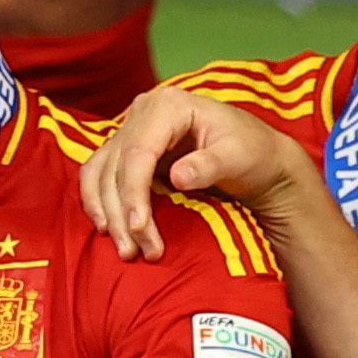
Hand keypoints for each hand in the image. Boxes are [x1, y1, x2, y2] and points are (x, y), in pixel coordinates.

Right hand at [78, 84, 297, 260]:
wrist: (257, 157)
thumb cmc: (253, 152)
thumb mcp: (239, 155)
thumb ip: (210, 164)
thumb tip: (177, 176)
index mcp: (169, 105)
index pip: (138, 152)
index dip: (133, 193)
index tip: (140, 228)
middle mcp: (143, 112)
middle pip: (115, 167)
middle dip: (121, 213)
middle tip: (135, 252)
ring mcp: (131, 131)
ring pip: (101, 174)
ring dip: (107, 213)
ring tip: (125, 249)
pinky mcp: (126, 151)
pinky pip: (99, 177)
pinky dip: (99, 203)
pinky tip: (107, 229)